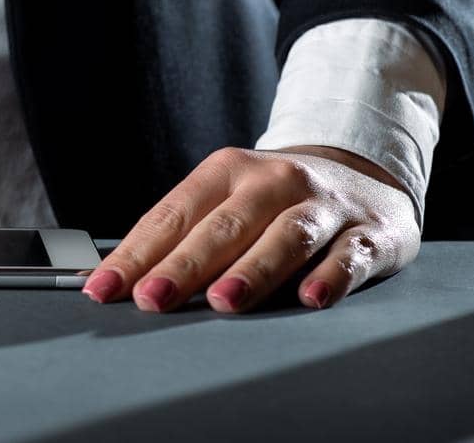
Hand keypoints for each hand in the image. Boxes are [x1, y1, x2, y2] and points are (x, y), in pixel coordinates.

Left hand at [82, 145, 418, 311]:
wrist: (363, 173)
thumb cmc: (274, 201)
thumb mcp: (228, 201)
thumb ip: (184, 237)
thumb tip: (121, 280)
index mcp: (228, 171)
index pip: (173, 215)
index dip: (136, 254)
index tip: (103, 289)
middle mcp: (274, 181)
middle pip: (223, 226)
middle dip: (184, 265)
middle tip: (151, 299)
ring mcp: (324, 205)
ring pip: (285, 237)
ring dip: (253, 270)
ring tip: (222, 301)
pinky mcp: (370, 232)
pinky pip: (351, 255)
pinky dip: (331, 276)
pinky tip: (310, 299)